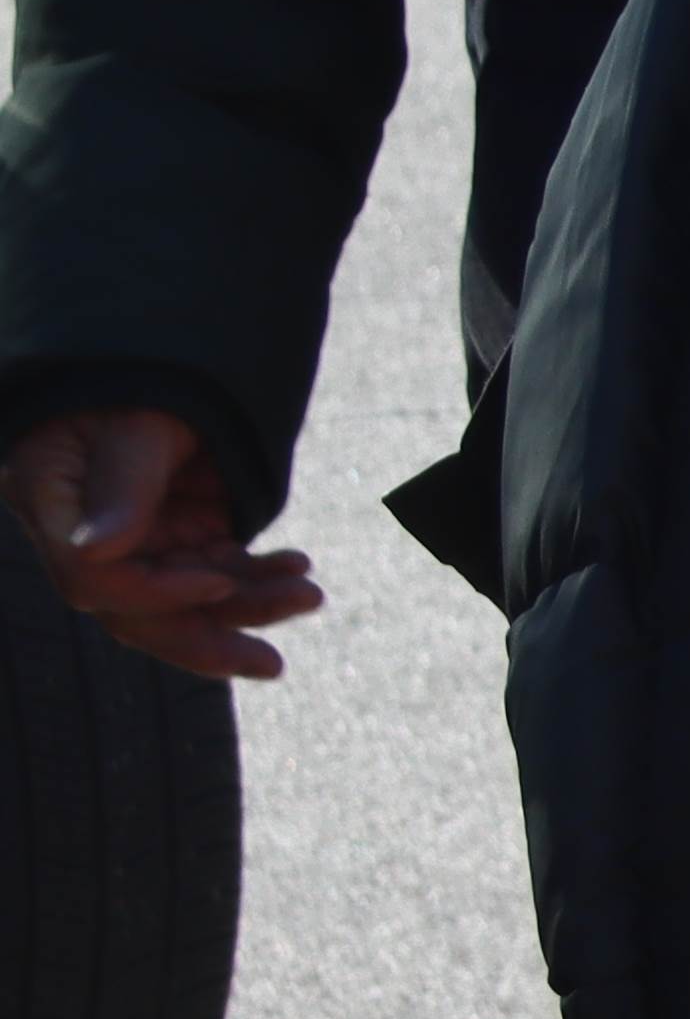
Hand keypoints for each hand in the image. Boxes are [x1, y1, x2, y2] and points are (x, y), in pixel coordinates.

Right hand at [7, 406, 323, 683]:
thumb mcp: (135, 418)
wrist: (162, 352)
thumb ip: (121, 483)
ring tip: (309, 595)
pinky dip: (259, 576)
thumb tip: (96, 552)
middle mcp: (85, 532)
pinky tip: (298, 568)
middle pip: (136, 610)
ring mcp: (136, 535)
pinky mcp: (178, 530)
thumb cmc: (138, 375)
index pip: (92, 577)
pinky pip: (216, 570)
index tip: (219, 581)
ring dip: (250, 603)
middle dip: (207, 637)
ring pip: (186, 597)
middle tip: (270, 665)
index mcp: (51, 500)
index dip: (154, 591)